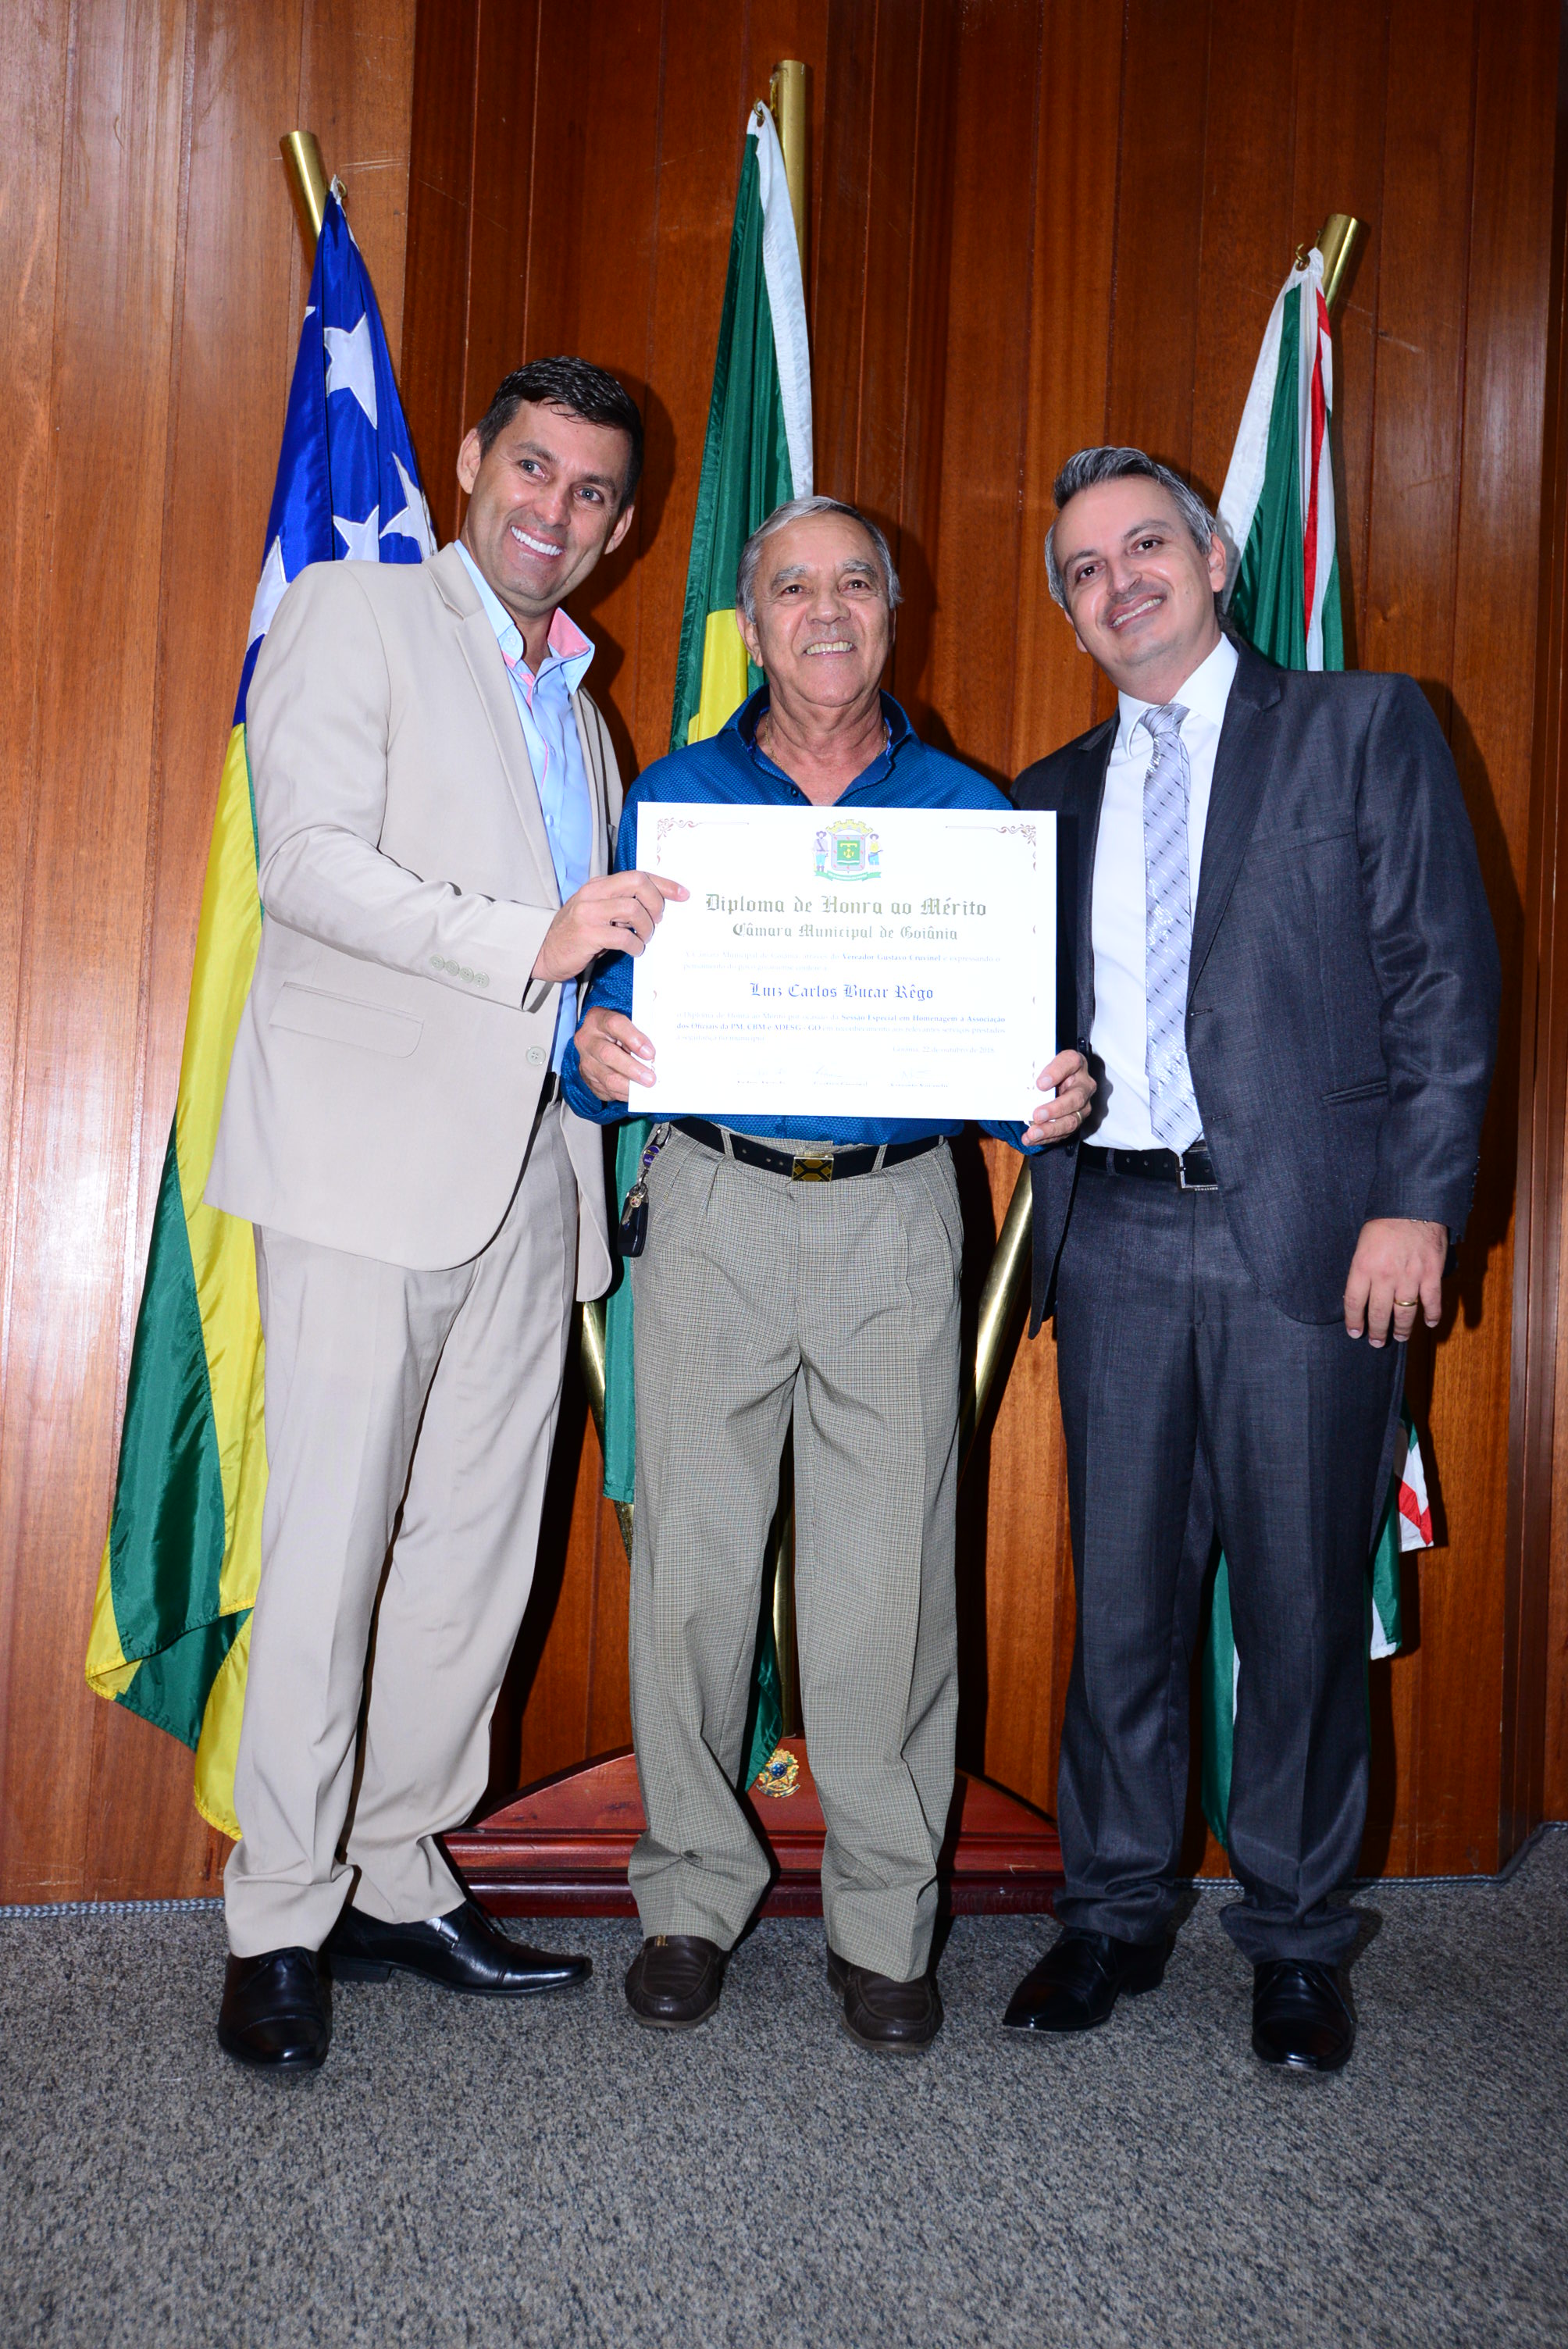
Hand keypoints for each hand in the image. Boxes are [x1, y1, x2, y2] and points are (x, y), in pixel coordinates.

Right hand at [531, 871, 687, 983]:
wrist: (546, 954)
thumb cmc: (577, 936)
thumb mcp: (598, 913)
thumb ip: (620, 905)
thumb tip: (655, 908)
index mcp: (598, 885)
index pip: (638, 875)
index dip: (664, 884)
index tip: (683, 894)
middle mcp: (593, 894)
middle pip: (638, 883)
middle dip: (656, 902)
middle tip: (657, 921)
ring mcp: (589, 913)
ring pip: (633, 909)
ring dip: (646, 927)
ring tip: (644, 938)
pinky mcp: (587, 934)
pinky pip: (623, 937)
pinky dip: (635, 946)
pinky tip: (635, 950)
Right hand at [575, 1006, 655, 1102]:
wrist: (594, 1041)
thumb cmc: (617, 1031)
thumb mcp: (626, 1025)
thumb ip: (638, 1035)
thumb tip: (655, 1056)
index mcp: (598, 1019)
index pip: (615, 1024)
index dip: (634, 1038)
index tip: (650, 1053)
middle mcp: (587, 1039)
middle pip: (608, 1054)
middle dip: (632, 1069)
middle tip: (650, 1079)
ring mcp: (586, 1061)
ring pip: (607, 1077)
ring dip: (629, 1086)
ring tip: (645, 1088)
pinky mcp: (587, 1078)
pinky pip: (607, 1090)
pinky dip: (624, 1094)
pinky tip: (635, 1093)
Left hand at [1022, 1049, 1095, 1146]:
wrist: (1057, 1080)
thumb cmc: (1049, 1069)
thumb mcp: (1042, 1061)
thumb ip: (1036, 1068)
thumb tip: (1029, 1084)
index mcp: (1075, 1062)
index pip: (1070, 1063)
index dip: (1056, 1072)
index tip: (1040, 1083)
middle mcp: (1084, 1085)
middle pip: (1076, 1098)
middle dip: (1055, 1109)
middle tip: (1037, 1115)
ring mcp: (1083, 1105)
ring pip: (1072, 1120)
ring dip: (1051, 1129)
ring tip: (1033, 1133)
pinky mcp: (1076, 1120)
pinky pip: (1064, 1133)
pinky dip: (1046, 1138)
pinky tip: (1031, 1139)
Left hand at [1343, 1217, 1446, 1346]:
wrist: (1412, 1204)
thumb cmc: (1384, 1221)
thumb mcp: (1363, 1244)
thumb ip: (1362, 1269)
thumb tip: (1360, 1293)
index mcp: (1363, 1267)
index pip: (1354, 1302)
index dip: (1354, 1321)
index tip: (1355, 1332)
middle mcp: (1385, 1276)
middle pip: (1378, 1313)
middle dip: (1376, 1331)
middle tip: (1376, 1341)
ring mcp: (1410, 1277)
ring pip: (1404, 1313)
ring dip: (1401, 1329)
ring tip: (1398, 1337)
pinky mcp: (1431, 1274)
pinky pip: (1432, 1302)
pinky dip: (1432, 1315)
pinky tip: (1429, 1323)